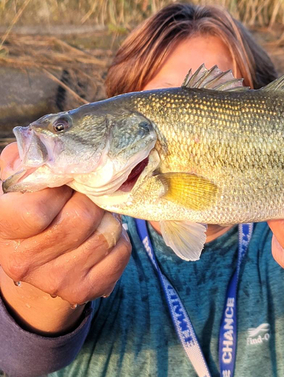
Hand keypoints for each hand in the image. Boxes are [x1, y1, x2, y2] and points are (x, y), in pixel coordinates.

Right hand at [0, 143, 131, 334]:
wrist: (38, 266)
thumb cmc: (32, 212)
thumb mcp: (21, 183)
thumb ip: (29, 161)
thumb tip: (49, 145)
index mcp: (4, 228)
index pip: (35, 210)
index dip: (59, 190)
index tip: (65, 184)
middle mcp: (24, 261)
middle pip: (80, 219)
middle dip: (92, 200)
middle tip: (88, 196)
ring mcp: (55, 280)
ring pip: (105, 235)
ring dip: (108, 218)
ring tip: (96, 216)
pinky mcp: (85, 290)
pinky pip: (121, 252)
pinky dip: (120, 238)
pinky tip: (103, 235)